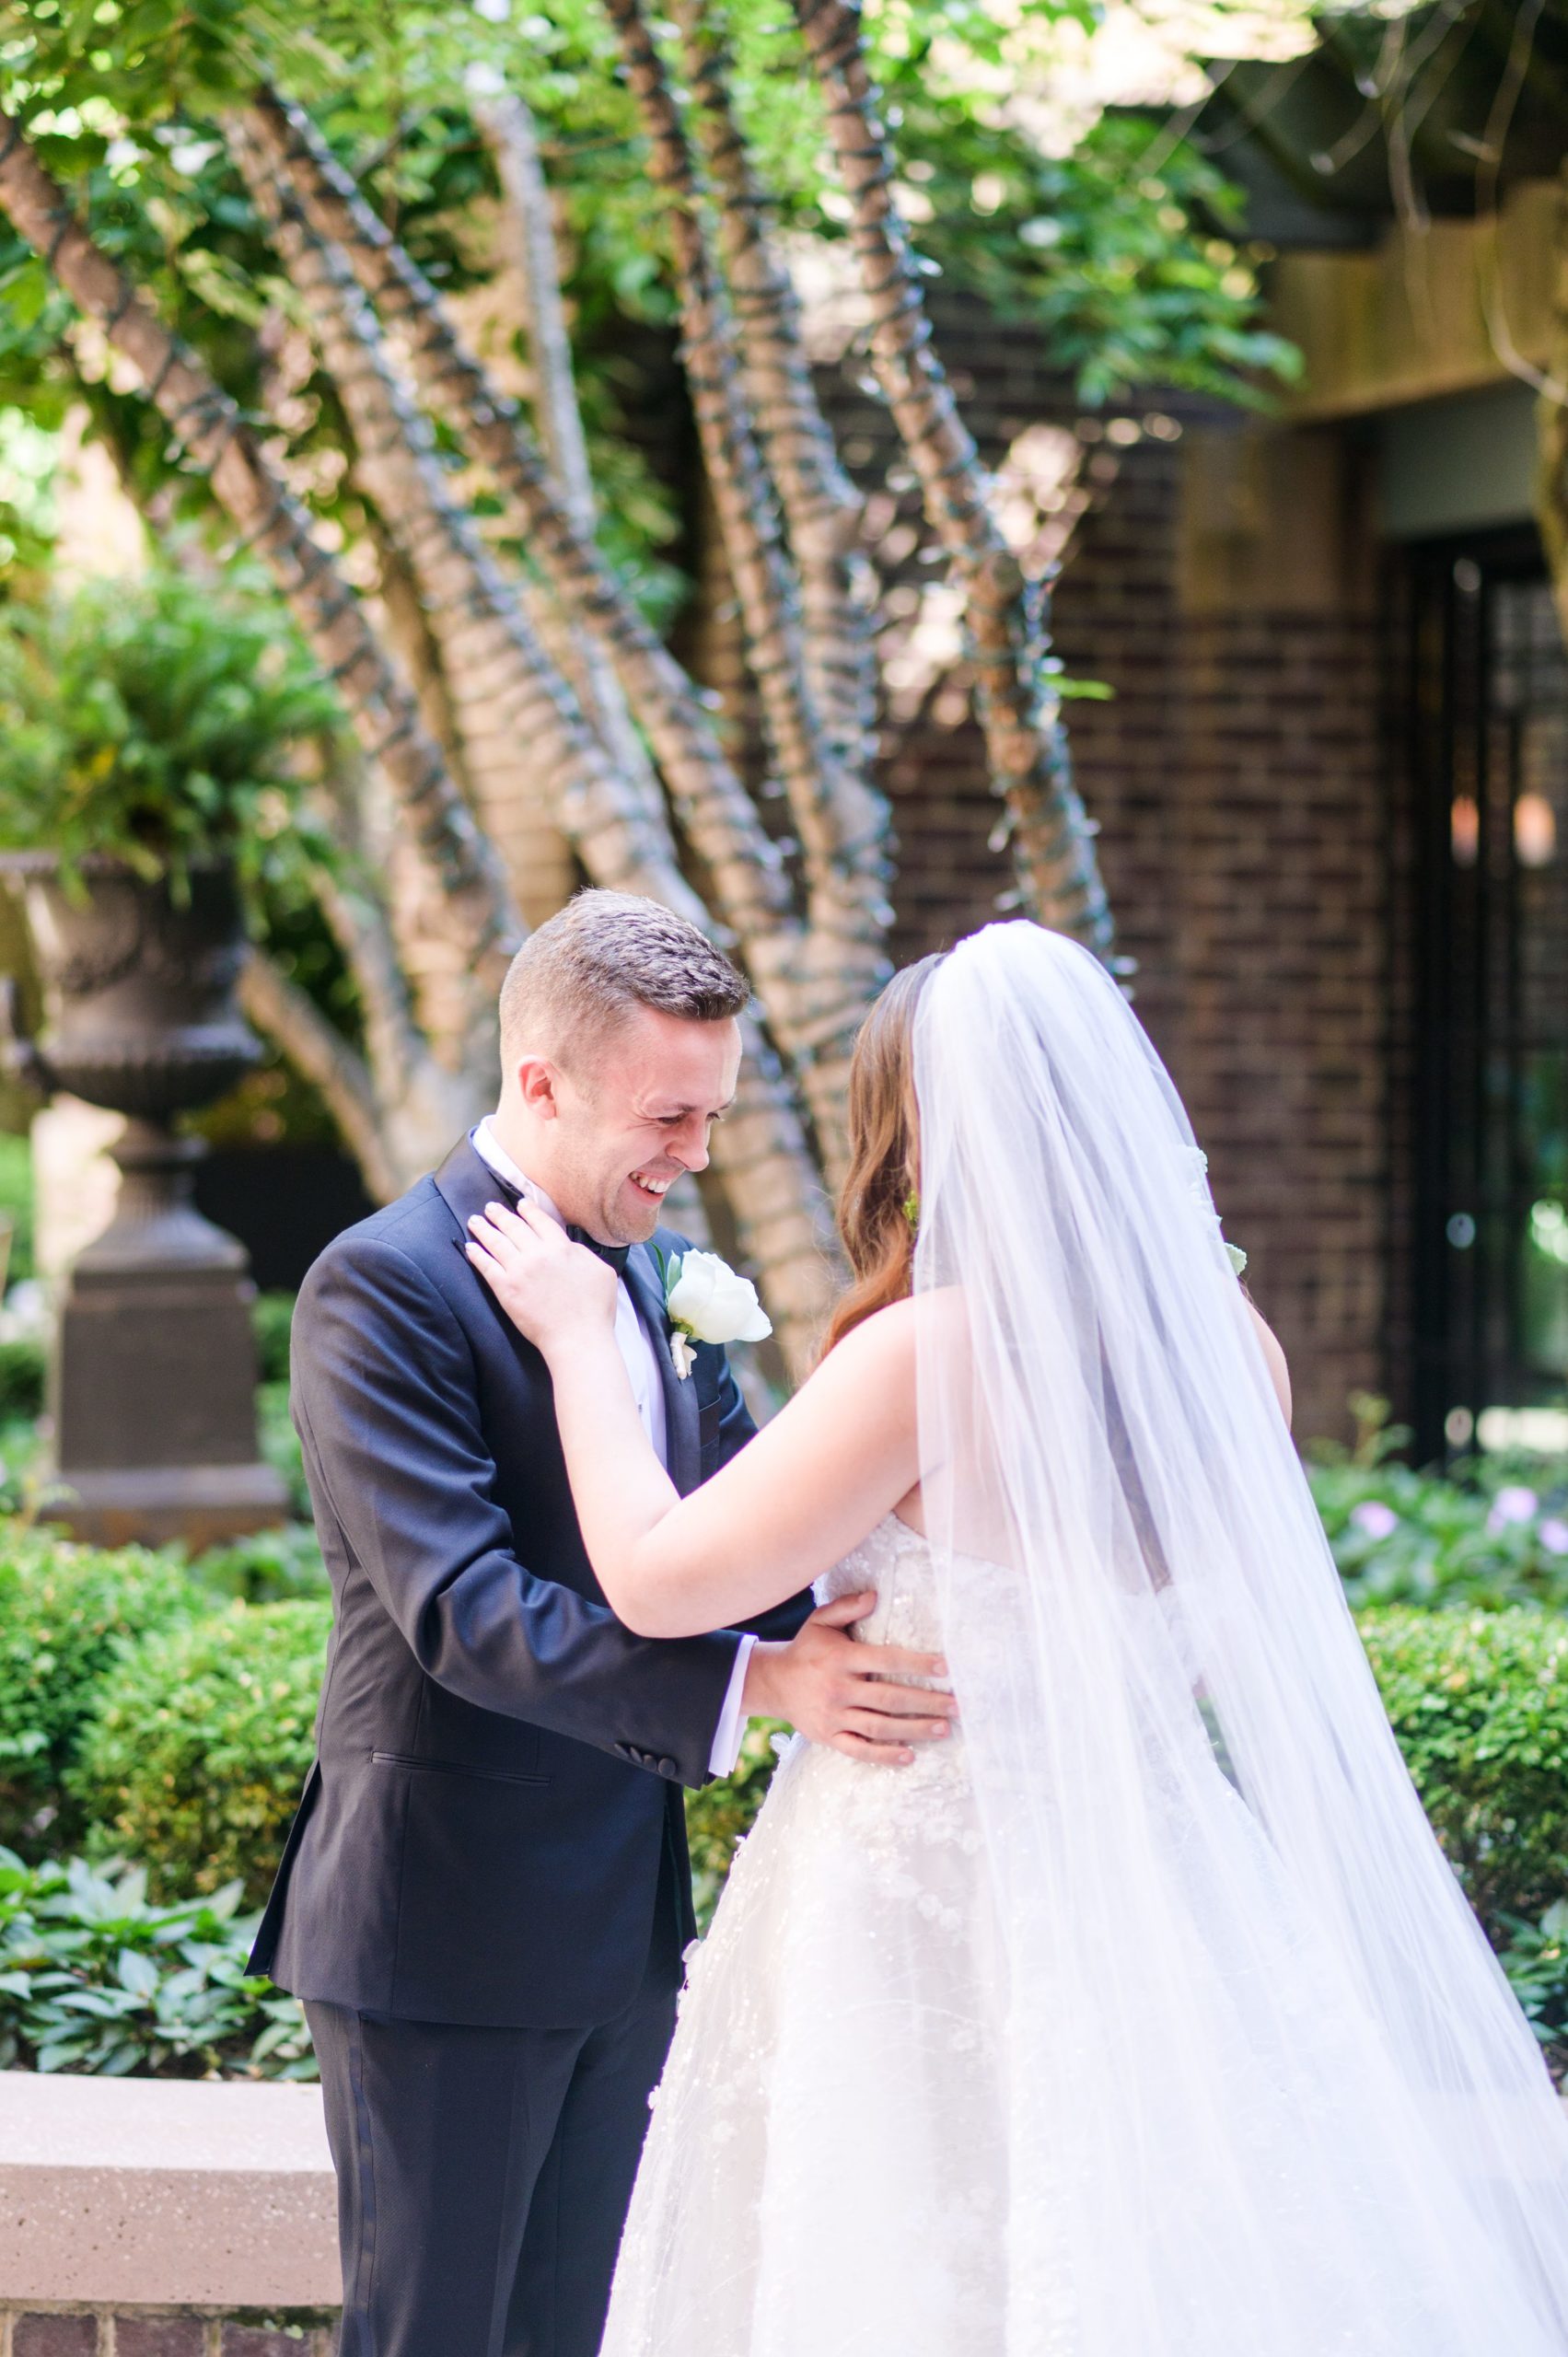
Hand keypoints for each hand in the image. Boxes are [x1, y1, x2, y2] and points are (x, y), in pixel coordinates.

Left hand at [465, 1199, 618, 1353]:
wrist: (577, 1337)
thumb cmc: (595, 1309)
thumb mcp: (601, 1271)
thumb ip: (583, 1254)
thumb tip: (570, 1247)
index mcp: (562, 1247)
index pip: (540, 1221)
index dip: (528, 1211)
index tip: (520, 1204)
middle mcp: (538, 1254)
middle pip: (514, 1227)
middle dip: (500, 1215)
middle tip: (490, 1207)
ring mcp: (519, 1270)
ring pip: (497, 1242)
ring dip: (484, 1229)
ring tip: (475, 1221)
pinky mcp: (506, 1289)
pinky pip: (487, 1266)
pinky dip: (477, 1255)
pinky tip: (469, 1247)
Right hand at [743, 1591, 955, 1766]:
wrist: (773, 1682)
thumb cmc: (806, 1649)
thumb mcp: (820, 1620)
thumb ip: (847, 1607)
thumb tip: (875, 1596)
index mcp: (841, 1658)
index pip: (886, 1661)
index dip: (917, 1664)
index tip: (945, 1668)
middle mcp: (838, 1689)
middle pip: (889, 1699)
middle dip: (927, 1703)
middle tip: (957, 1705)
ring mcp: (833, 1716)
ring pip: (880, 1727)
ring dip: (914, 1729)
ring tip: (944, 1728)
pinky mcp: (829, 1736)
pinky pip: (859, 1750)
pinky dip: (884, 1756)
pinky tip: (909, 1755)